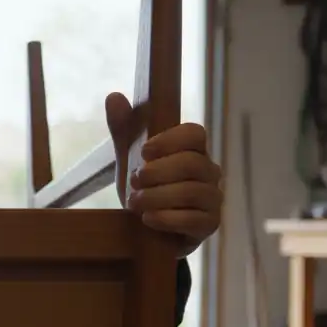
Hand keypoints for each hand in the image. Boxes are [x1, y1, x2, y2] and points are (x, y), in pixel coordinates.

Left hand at [105, 93, 221, 255]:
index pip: (195, 133)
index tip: (144, 151)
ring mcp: (212, 199)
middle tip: (133, 181)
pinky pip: (194, 220)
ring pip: (192, 192)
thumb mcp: (129, 158)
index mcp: (193, 150)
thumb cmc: (144, 187)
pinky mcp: (209, 224)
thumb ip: (123, 129)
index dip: (170, 140)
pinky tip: (147, 219)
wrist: (147, 229)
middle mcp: (209, 172)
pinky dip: (167, 219)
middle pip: (192, 164)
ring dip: (158, 197)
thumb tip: (113, 96)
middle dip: (158, 173)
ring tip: (134, 203)